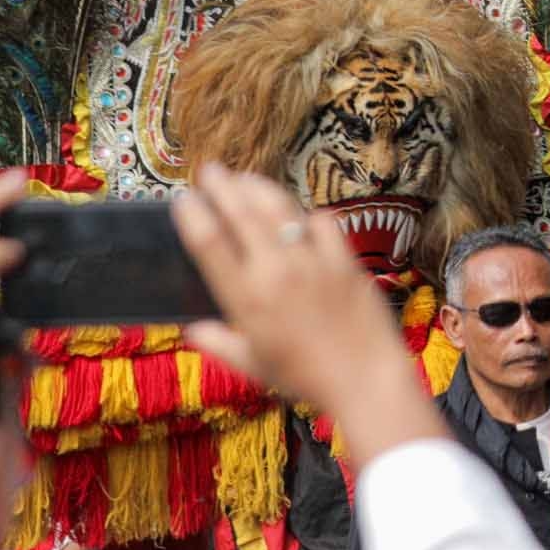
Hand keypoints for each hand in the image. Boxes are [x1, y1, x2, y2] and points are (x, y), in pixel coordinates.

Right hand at [175, 165, 441, 461]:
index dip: (194, 216)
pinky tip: (299, 212)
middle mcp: (276, 272)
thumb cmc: (304, 378)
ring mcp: (313, 261)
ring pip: (280, 210)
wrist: (364, 379)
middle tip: (210, 170)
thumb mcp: (253, 366)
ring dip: (259, 189)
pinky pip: (323, 223)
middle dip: (222, 187)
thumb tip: (192, 329)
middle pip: (242, 215)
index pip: (210, 244)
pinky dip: (307, 214)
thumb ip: (220, 343)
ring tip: (245, 178)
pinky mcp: (345, 259)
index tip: (184, 199)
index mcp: (247, 299)